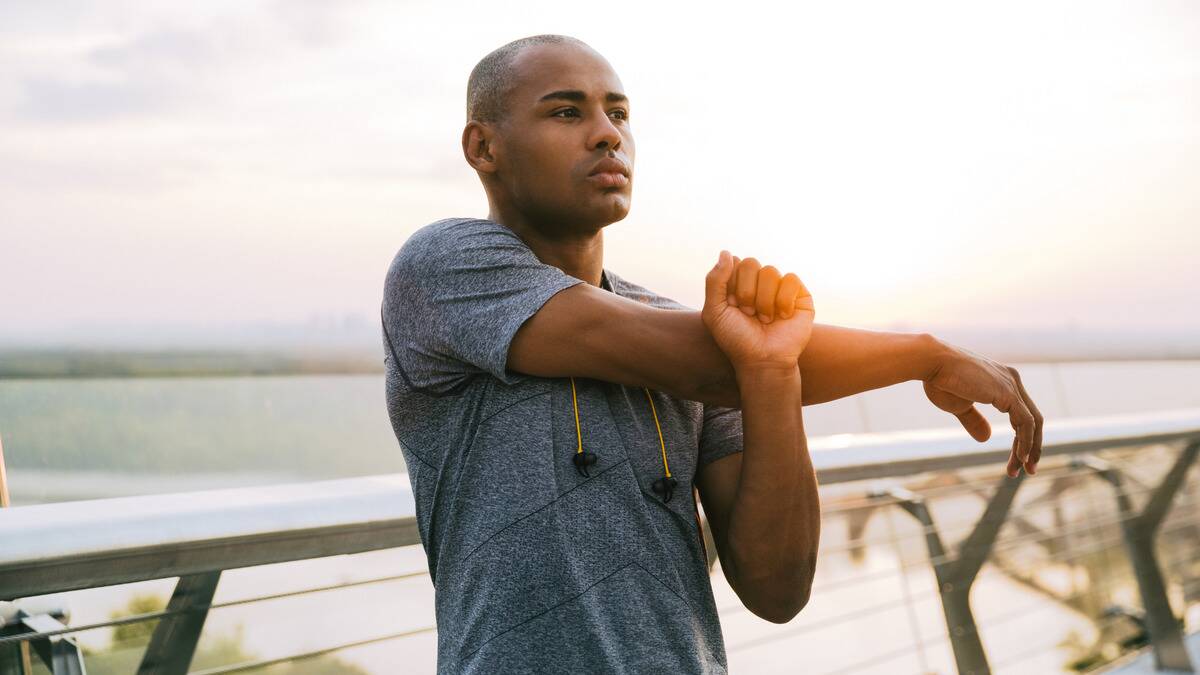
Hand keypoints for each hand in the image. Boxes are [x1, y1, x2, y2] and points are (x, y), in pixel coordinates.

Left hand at [702, 250, 814, 369]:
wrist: (763, 361)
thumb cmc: (736, 339)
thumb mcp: (714, 312)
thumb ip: (714, 281)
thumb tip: (726, 252)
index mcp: (737, 283)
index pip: (733, 262)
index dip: (731, 285)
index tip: (732, 306)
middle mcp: (758, 283)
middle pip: (751, 263)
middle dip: (746, 292)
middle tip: (748, 314)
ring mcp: (779, 288)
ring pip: (770, 271)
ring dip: (764, 300)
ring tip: (765, 320)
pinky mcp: (799, 295)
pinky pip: (790, 279)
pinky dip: (783, 300)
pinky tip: (782, 317)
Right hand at [922, 341, 1044, 477]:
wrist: (932, 363)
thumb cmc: (940, 381)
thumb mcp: (959, 406)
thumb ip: (975, 420)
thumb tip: (987, 438)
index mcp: (1002, 381)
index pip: (1022, 413)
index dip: (1022, 438)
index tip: (1018, 459)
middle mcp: (1012, 380)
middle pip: (1033, 419)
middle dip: (1033, 446)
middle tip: (1028, 470)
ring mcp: (1012, 385)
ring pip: (1033, 423)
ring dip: (1030, 449)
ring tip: (1022, 470)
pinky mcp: (1008, 393)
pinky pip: (1026, 423)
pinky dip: (1026, 442)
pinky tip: (1021, 458)